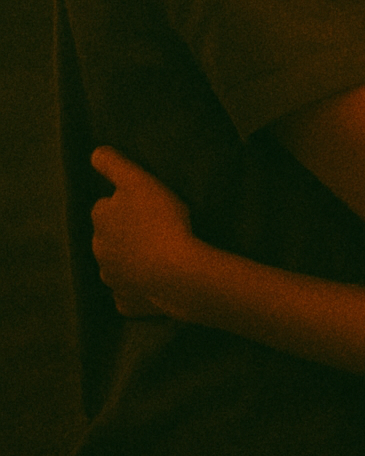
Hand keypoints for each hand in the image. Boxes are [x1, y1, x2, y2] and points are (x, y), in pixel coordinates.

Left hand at [91, 147, 195, 318]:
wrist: (178, 272)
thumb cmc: (160, 219)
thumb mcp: (139, 180)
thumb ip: (114, 165)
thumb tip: (94, 153)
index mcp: (101, 220)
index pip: (104, 206)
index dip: (124, 203)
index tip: (144, 204)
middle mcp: (99, 251)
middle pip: (108, 236)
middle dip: (124, 232)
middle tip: (154, 225)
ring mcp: (112, 280)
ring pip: (117, 264)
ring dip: (130, 258)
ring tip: (157, 251)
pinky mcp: (127, 302)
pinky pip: (128, 292)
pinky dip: (136, 286)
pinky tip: (153, 280)